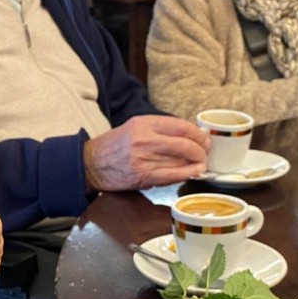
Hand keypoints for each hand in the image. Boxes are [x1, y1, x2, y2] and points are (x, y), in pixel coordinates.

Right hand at [83, 115, 208, 191]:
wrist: (91, 163)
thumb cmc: (114, 146)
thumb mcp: (135, 128)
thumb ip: (159, 130)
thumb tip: (188, 135)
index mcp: (143, 123)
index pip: (180, 126)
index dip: (198, 133)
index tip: (204, 138)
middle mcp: (144, 139)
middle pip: (184, 143)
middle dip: (201, 149)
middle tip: (206, 152)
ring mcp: (143, 158)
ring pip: (181, 160)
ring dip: (196, 163)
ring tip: (201, 164)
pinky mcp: (143, 175)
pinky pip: (172, 175)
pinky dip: (186, 174)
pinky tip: (193, 172)